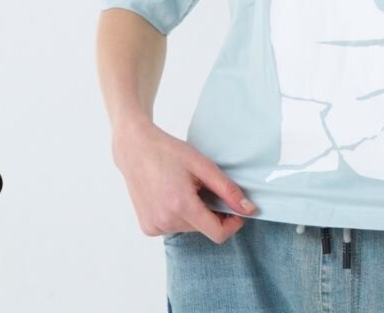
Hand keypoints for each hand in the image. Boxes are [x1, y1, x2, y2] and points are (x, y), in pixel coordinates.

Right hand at [112, 118, 257, 243]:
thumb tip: (249, 209)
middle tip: (202, 187)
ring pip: (189, 228)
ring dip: (193, 213)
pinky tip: (170, 196)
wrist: (134, 149)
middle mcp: (166, 221)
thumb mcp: (202, 165)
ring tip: (183, 188)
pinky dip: (178, 215)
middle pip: (203, 229)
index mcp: (181, 205)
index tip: (236, 211)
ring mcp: (154, 226)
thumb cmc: (168, 151)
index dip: (232, 224)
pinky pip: (173, 227)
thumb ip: (227, 189)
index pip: (217, 233)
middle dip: (210, 212)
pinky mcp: (147, 227)